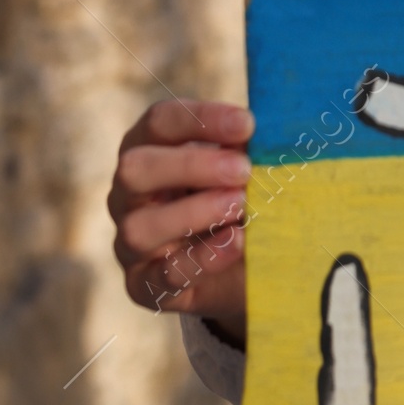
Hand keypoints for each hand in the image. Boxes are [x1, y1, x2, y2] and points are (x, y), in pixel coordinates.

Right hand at [108, 99, 252, 343]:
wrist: (237, 266)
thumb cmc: (237, 197)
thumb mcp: (243, 170)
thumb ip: (248, 151)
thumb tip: (273, 134)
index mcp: (150, 149)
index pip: (160, 122)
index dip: (201, 120)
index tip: (248, 124)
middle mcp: (130, 193)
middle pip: (135, 168)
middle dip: (191, 166)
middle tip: (243, 170)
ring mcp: (129, 241)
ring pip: (138, 227)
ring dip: (193, 214)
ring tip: (240, 206)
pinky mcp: (144, 285)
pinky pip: (160, 276)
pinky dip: (201, 259)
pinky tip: (236, 242)